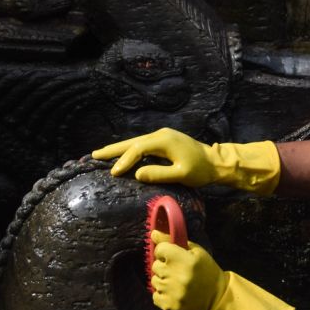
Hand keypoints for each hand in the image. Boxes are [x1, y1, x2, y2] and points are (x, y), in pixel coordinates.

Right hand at [91, 128, 280, 193]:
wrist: (216, 162)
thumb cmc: (201, 170)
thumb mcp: (182, 175)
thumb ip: (159, 174)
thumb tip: (137, 174)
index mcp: (163, 141)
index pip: (137, 150)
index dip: (124, 161)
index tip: (113, 173)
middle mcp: (160, 135)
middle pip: (131, 142)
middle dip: (112, 150)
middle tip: (93, 155)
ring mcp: (162, 137)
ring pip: (135, 142)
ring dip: (118, 149)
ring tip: (101, 154)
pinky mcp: (164, 141)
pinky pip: (142, 145)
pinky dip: (129, 151)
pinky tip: (121, 156)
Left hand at [149, 230, 223, 309]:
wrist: (218, 298)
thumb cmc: (206, 271)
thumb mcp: (195, 251)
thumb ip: (172, 241)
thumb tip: (153, 233)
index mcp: (184, 259)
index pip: (160, 250)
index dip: (166, 252)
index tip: (173, 257)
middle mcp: (176, 276)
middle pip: (155, 266)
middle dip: (164, 267)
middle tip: (178, 272)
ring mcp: (172, 293)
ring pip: (154, 281)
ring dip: (163, 281)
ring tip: (178, 284)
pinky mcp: (169, 306)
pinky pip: (155, 296)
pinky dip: (163, 295)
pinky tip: (175, 294)